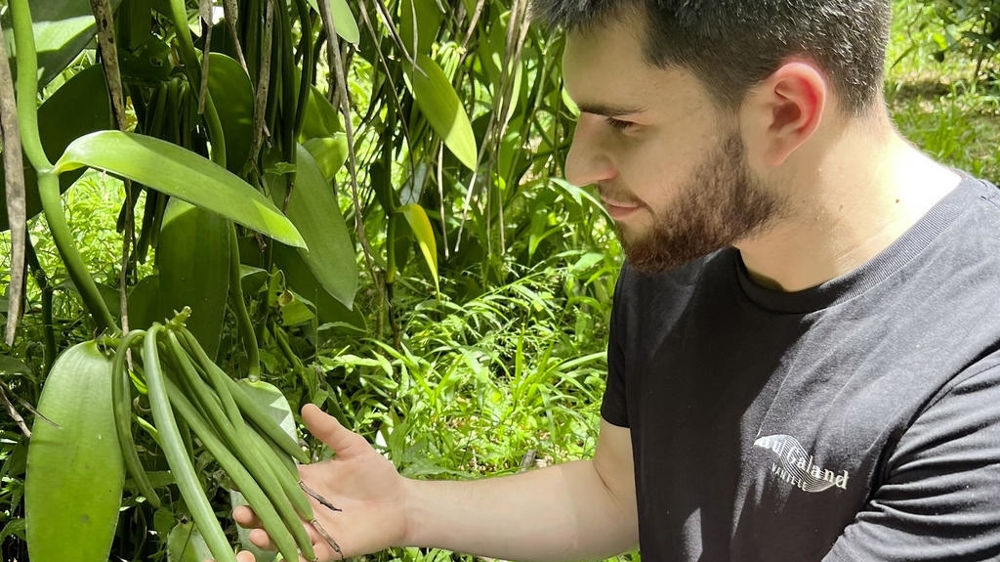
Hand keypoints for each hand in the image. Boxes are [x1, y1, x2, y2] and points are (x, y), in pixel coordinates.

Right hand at [228, 403, 409, 560]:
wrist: (400, 503)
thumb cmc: (375, 473)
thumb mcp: (352, 448)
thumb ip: (329, 431)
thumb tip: (306, 407)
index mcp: (301, 482)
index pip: (270, 480)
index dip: (252, 479)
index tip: (235, 476)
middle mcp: (300, 508)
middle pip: (268, 511)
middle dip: (251, 513)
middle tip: (240, 511)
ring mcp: (311, 530)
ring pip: (281, 536)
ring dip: (266, 538)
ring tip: (256, 534)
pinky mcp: (326, 550)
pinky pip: (303, 558)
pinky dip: (291, 559)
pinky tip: (282, 558)